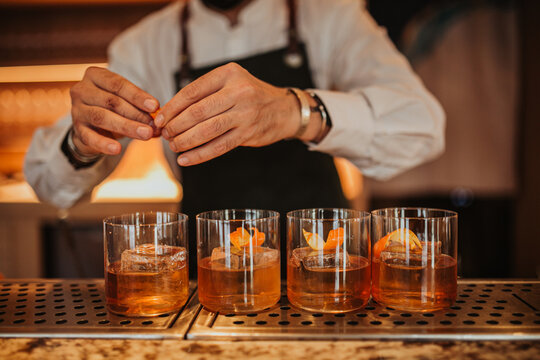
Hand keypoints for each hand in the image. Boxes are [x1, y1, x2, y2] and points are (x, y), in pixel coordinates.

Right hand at [69, 67, 159, 155]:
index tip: (155, 106)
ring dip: (126, 127)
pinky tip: (117, 149)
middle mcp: (82, 90)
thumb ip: (141, 108)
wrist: (91, 124)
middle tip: (154, 125)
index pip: (117, 84)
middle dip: (135, 114)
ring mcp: (77, 110)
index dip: (137, 95)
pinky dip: (104, 144)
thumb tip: (160, 122)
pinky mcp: (77, 129)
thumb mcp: (126, 102)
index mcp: (95, 76)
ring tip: (146, 134)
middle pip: (111, 101)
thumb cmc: (112, 108)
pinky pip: (90, 137)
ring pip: (102, 117)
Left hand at [155, 62, 319, 165]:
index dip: (172, 107)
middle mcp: (239, 91)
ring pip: (207, 130)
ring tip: (174, 146)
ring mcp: (245, 113)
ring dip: (185, 141)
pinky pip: (219, 146)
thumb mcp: (231, 83)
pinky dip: (200, 155)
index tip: (160, 119)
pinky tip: (186, 159)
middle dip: (176, 126)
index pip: (192, 91)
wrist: (285, 110)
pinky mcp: (249, 133)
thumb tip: (170, 112)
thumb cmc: (251, 96)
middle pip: (197, 112)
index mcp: (229, 74)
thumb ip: (206, 93)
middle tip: (165, 134)